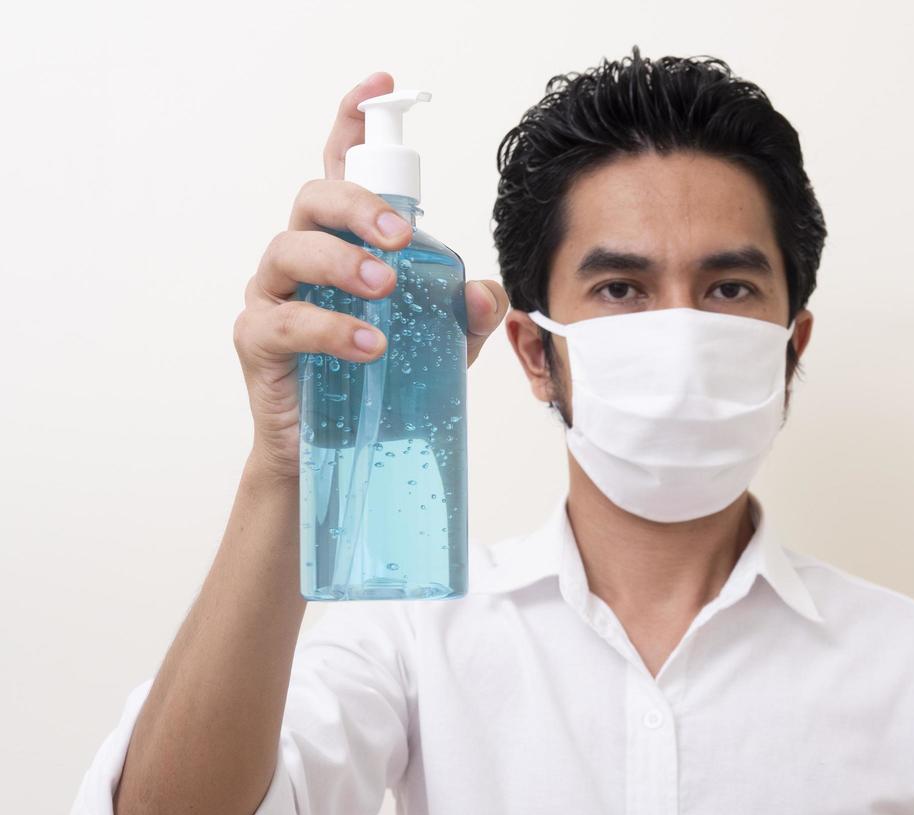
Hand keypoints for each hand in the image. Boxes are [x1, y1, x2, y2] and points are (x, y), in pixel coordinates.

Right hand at [234, 71, 506, 481]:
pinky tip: (371, 345)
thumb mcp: (436, 349)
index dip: (354, 123)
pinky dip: (332, 328)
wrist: (326, 457)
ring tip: (385, 288)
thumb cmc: (375, 387)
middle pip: (314, 199)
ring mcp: (273, 295)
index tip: (381, 88)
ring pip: (291, 247)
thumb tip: (487, 293)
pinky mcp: (258, 340)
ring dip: (342, 260)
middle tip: (403, 238)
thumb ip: (463, 317)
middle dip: (359, 205)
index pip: (341, 170)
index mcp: (343, 243)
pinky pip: (286, 320)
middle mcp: (302, 258)